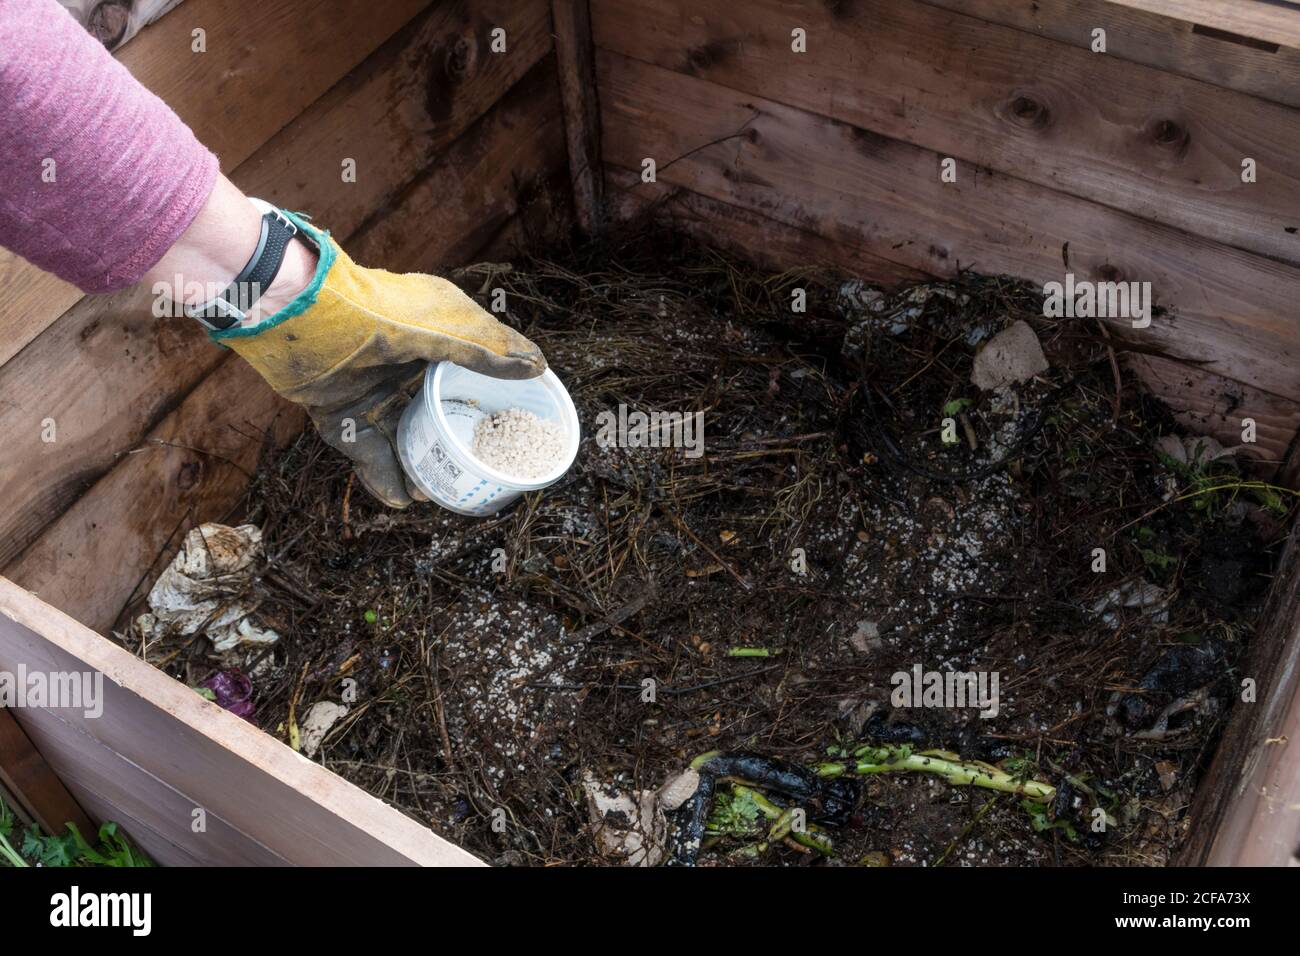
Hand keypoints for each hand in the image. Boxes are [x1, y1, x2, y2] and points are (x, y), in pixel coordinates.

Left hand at [217, 211, 544, 506]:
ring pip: (404, 435)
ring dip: (421, 465)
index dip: (494, 394)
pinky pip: (367, 450)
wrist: (295, 314)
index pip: (474, 367)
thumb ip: (486, 350)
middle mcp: (405, 361)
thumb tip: (537, 366)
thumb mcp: (442, 327)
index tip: (517, 423)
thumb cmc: (374, 310)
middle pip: (439, 408)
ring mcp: (372, 387)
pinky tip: (401, 497)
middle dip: (457, 441)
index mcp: (435, 332)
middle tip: (480, 469)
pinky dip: (383, 475)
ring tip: (439, 493)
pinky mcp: (340, 410)